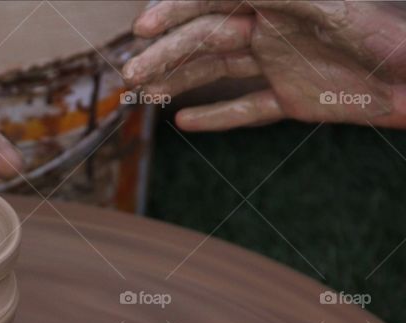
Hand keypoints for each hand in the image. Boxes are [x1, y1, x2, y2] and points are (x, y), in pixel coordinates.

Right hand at [123, 1, 405, 129]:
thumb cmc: (386, 33)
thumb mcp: (328, 7)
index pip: (214, 0)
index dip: (176, 11)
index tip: (144, 27)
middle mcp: (273, 27)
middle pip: (207, 39)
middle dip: (166, 55)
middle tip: (129, 75)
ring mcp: (281, 64)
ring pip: (218, 73)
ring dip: (178, 83)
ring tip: (141, 97)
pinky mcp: (293, 99)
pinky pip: (248, 109)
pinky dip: (217, 117)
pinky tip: (183, 123)